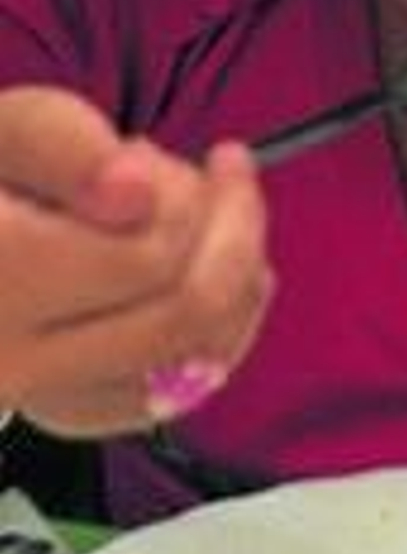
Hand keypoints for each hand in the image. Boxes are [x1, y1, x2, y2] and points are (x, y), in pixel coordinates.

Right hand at [0, 87, 273, 434]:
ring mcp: (41, 397)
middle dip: (235, 243)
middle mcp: (13, 355)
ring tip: (225, 223)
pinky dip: (218, 339)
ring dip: (238, 291)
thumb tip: (133, 190)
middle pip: (180, 318)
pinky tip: (219, 283)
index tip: (214, 157)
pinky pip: (171, 397)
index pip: (145, 258)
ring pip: (192, 369)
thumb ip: (53, 140)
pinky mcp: (65, 412)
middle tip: (227, 182)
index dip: (202, 203)